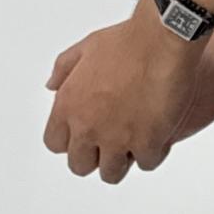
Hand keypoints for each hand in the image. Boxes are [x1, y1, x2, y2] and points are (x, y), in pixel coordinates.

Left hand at [42, 0, 205, 183]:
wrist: (162, 41)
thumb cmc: (127, 41)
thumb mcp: (85, 48)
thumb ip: (63, 70)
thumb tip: (51, 85)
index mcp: (68, 106)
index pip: (55, 143)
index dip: (71, 141)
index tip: (84, 135)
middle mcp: (88, 127)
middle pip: (80, 166)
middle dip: (94, 157)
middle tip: (110, 143)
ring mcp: (117, 139)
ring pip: (111, 173)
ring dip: (122, 160)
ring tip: (135, 142)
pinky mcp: (146, 144)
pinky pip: (145, 164)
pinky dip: (152, 152)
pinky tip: (157, 136)